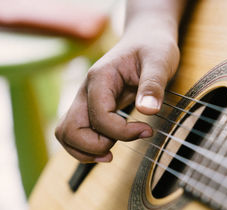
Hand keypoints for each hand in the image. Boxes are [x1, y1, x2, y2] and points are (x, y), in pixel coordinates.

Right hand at [55, 18, 179, 162]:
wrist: (146, 39)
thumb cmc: (153, 47)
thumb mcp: (160, 61)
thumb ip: (153, 85)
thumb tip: (148, 111)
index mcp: (100, 77)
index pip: (99, 115)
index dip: (121, 131)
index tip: (147, 130)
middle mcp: (86, 90)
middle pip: (69, 129)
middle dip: (94, 146)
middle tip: (120, 147)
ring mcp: (86, 100)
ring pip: (66, 134)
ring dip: (86, 150)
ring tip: (111, 154)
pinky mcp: (91, 108)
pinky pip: (76, 133)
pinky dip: (87, 147)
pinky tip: (107, 148)